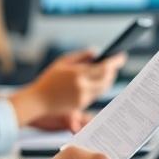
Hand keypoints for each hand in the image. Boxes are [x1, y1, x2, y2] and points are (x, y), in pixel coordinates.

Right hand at [10, 50, 126, 130]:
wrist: (37, 101)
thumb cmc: (48, 79)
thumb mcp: (62, 62)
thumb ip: (81, 56)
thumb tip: (97, 53)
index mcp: (78, 74)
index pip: (104, 67)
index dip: (115, 61)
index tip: (121, 55)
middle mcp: (83, 87)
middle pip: (107, 79)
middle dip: (113, 71)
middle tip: (116, 63)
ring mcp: (83, 98)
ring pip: (103, 88)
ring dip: (108, 79)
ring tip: (109, 71)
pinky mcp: (81, 106)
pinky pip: (95, 94)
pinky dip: (98, 86)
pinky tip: (98, 80)